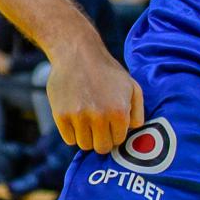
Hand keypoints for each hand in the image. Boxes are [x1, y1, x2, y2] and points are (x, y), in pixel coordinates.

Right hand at [45, 37, 143, 153]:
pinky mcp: (61, 115)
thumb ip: (138, 112)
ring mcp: (78, 117)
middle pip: (101, 147)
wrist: (76, 52)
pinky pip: (68, 139)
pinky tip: (74, 117)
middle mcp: (99, 117)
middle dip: (101, 138)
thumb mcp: (131, 86)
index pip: (118, 140)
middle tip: (97, 125)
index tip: (109, 123)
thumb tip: (132, 131)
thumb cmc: (106, 70)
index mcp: (119, 112)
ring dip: (86, 136)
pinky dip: (72, 132)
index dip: (114, 132)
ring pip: (84, 145)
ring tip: (86, 119)